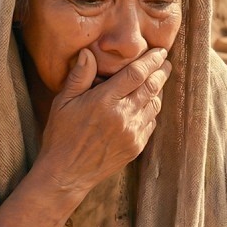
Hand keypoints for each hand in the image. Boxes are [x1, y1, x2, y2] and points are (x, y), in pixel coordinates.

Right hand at [33, 47, 171, 200]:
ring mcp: (132, 133)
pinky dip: (152, 110)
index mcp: (105, 101)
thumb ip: (79, 76)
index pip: (136, 74)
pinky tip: (148, 104)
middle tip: (166, 62)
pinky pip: (151, 123)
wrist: (66, 174)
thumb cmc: (61, 136)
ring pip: (154, 105)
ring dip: (159, 90)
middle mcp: (123, 116)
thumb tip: (89, 52)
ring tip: (159, 80)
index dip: (151, 60)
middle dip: (161, 72)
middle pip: (151, 87)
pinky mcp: (136, 147)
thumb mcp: (63, 102)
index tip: (159, 51)